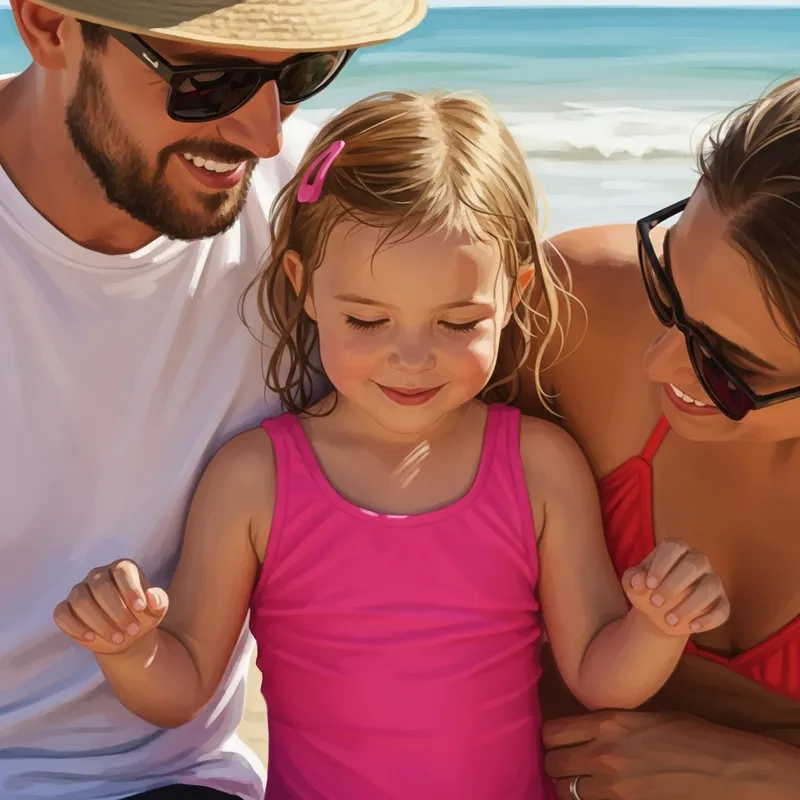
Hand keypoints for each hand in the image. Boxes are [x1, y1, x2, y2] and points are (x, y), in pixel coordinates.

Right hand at [53, 560, 167, 654]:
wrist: (126, 635)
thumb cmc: (142, 616)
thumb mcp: (157, 609)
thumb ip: (159, 600)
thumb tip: (152, 596)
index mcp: (121, 569)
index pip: (122, 570)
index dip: (131, 588)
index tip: (141, 608)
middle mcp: (98, 575)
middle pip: (100, 587)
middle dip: (117, 611)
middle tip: (132, 630)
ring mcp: (79, 591)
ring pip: (81, 601)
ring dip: (99, 622)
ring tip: (118, 638)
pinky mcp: (65, 609)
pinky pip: (62, 614)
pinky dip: (75, 626)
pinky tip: (90, 637)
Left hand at [543, 710, 797, 799]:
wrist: (731, 771)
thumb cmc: (694, 737)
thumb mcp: (646, 717)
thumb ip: (610, 724)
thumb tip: (586, 732)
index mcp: (608, 723)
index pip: (553, 732)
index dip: (553, 740)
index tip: (560, 743)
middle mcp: (603, 754)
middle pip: (553, 765)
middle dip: (558, 767)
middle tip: (570, 768)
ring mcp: (614, 788)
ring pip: (565, 792)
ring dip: (571, 790)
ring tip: (586, 787)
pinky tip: (602, 798)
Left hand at [622, 538, 729, 635]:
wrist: (658, 611)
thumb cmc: (646, 589)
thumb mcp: (632, 584)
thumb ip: (632, 579)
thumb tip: (639, 580)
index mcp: (676, 549)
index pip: (674, 547)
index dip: (662, 565)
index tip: (649, 584)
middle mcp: (698, 560)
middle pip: (694, 564)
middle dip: (673, 585)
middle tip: (655, 602)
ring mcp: (712, 580)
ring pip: (710, 587)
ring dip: (690, 605)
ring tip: (668, 620)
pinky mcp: (721, 602)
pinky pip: (723, 609)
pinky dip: (709, 619)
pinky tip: (691, 627)